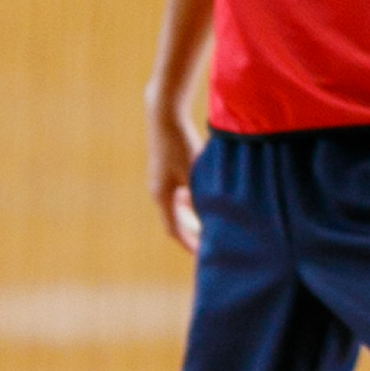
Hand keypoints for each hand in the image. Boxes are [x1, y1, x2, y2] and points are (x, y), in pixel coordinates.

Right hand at [144, 93, 203, 253]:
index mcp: (162, 195)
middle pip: (175, 220)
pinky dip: (191, 201)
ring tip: (211, 225)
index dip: (188, 244)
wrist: (164, 114)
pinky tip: (205, 199)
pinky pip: (178, 193)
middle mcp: (157, 190)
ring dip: (192, 217)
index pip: (174, 230)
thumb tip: (210, 219)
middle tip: (210, 245)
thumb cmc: (180, 142)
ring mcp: (159, 179)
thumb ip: (200, 197)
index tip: (203, 256)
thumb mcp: (195, 172)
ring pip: (177, 206)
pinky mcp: (164, 168)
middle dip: (192, 234)